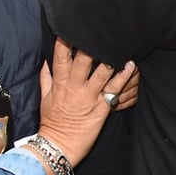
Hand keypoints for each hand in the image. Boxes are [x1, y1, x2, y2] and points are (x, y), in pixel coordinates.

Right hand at [35, 39, 136, 168]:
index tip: (70, 29)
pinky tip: (130, 65)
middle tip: (100, 32)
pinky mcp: (101, 107)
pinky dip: (123, 76)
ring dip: (110, 58)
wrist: (58, 145)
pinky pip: (114, 88)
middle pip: (83, 61)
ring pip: (101, 72)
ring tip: (119, 45)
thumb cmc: (52, 122)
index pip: (60, 59)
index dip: (64, 43)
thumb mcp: (45, 98)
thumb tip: (45, 61)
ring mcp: (88, 97)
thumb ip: (46, 78)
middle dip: (90, 45)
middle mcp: (74, 88)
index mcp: (59, 84)